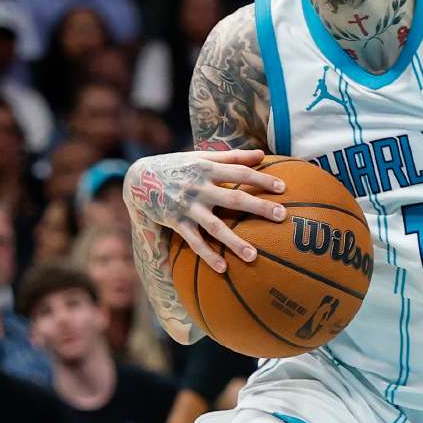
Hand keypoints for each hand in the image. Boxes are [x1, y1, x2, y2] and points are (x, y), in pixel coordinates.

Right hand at [124, 149, 286, 272]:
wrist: (138, 178)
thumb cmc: (178, 166)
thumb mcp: (202, 156)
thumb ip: (233, 157)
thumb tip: (262, 154)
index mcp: (208, 168)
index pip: (240, 173)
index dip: (262, 179)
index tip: (284, 187)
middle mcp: (199, 187)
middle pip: (233, 199)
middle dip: (258, 207)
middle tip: (281, 216)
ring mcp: (187, 207)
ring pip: (214, 227)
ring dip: (235, 242)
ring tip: (254, 256)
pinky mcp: (176, 223)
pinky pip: (194, 242)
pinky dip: (208, 255)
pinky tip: (223, 268)